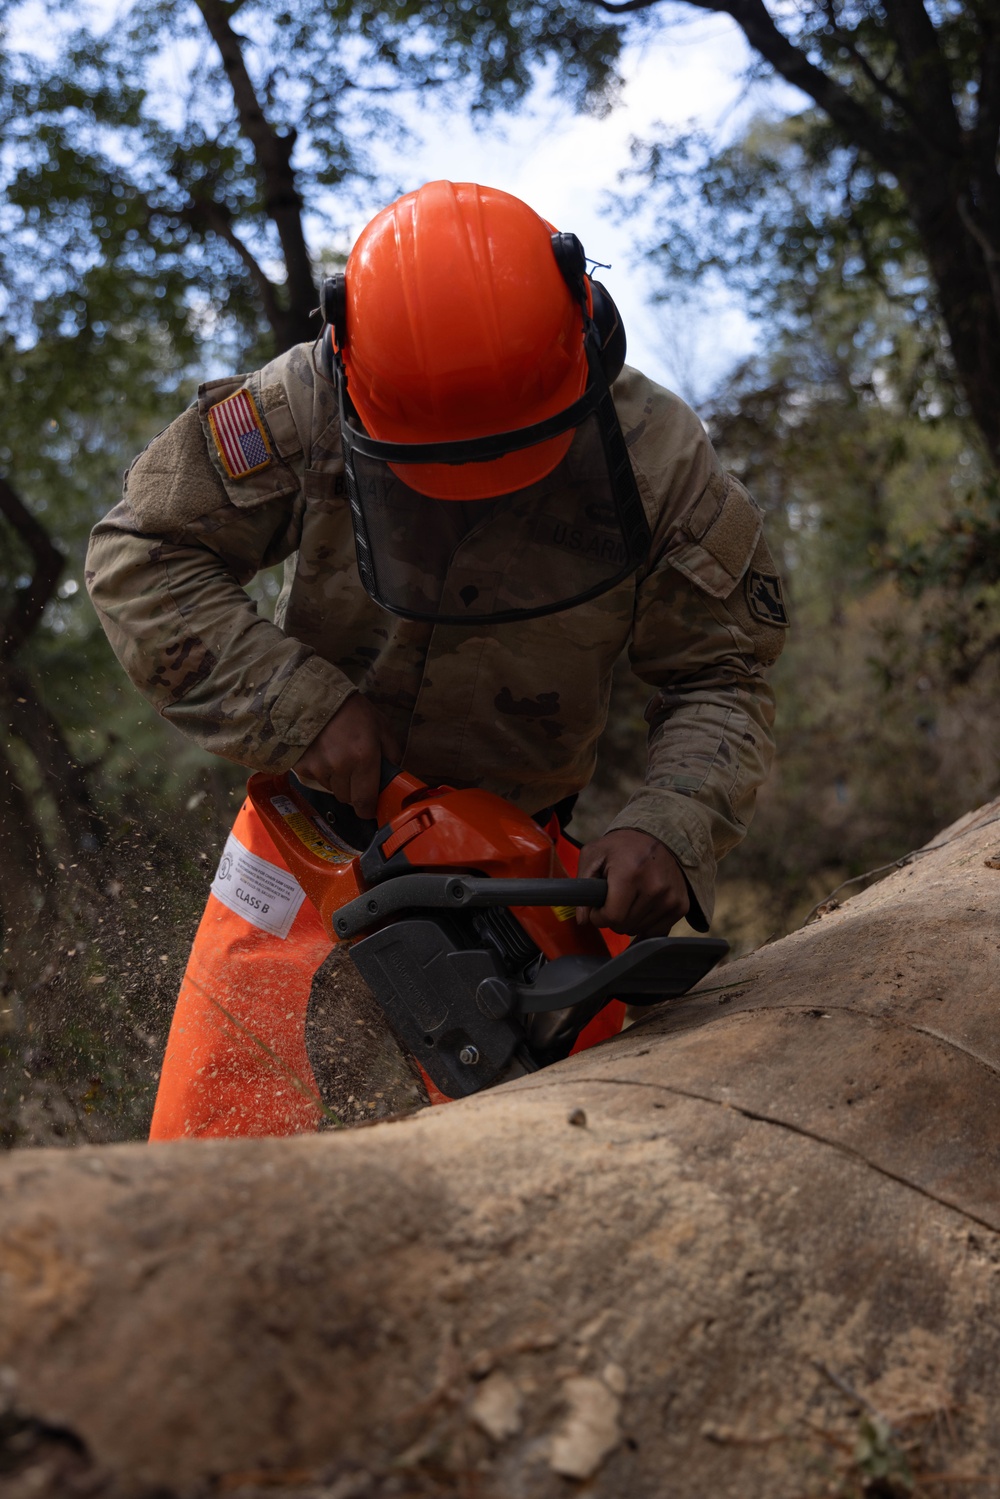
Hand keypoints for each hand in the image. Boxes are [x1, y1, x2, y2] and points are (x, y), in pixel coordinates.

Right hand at [293, 694, 401, 819]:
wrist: (315, 695)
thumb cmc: (353, 711)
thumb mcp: (381, 727)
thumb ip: (392, 754)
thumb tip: (393, 777)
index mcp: (365, 759)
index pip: (365, 801)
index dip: (368, 809)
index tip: (369, 808)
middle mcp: (341, 767)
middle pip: (348, 798)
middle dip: (354, 790)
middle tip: (355, 771)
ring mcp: (319, 768)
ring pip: (332, 789)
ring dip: (337, 781)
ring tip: (338, 756)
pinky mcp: (302, 766)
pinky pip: (315, 780)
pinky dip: (320, 772)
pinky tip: (323, 754)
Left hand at [576, 829, 689, 937]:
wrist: (660, 835)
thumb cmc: (622, 846)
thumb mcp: (594, 855)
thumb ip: (582, 886)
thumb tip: (582, 920)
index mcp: (631, 874)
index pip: (612, 917)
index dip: (598, 916)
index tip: (598, 906)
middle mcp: (655, 888)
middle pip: (624, 926)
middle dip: (612, 917)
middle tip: (614, 898)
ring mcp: (671, 898)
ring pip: (638, 930)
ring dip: (628, 921)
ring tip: (629, 898)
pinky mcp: (681, 905)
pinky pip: (656, 932)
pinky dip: (645, 925)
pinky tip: (641, 908)